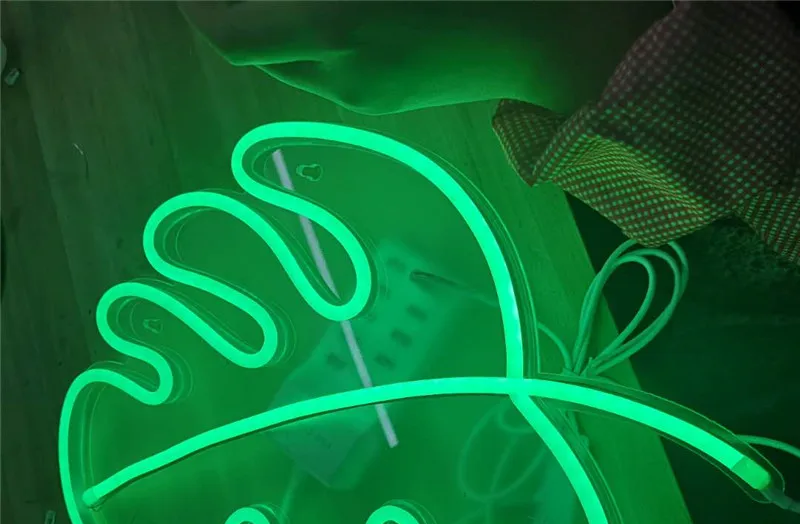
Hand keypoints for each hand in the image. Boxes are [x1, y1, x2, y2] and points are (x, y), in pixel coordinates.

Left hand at [181, 1, 669, 114]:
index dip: (194, 2)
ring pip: (282, 57)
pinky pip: (319, 68)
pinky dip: (305, 31)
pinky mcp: (383, 102)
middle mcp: (337, 66)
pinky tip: (334, 2)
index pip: (225, 29)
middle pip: (244, 44)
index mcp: (339, 18)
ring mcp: (360, 92)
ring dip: (265, 15)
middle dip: (221, 3)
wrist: (559, 36)